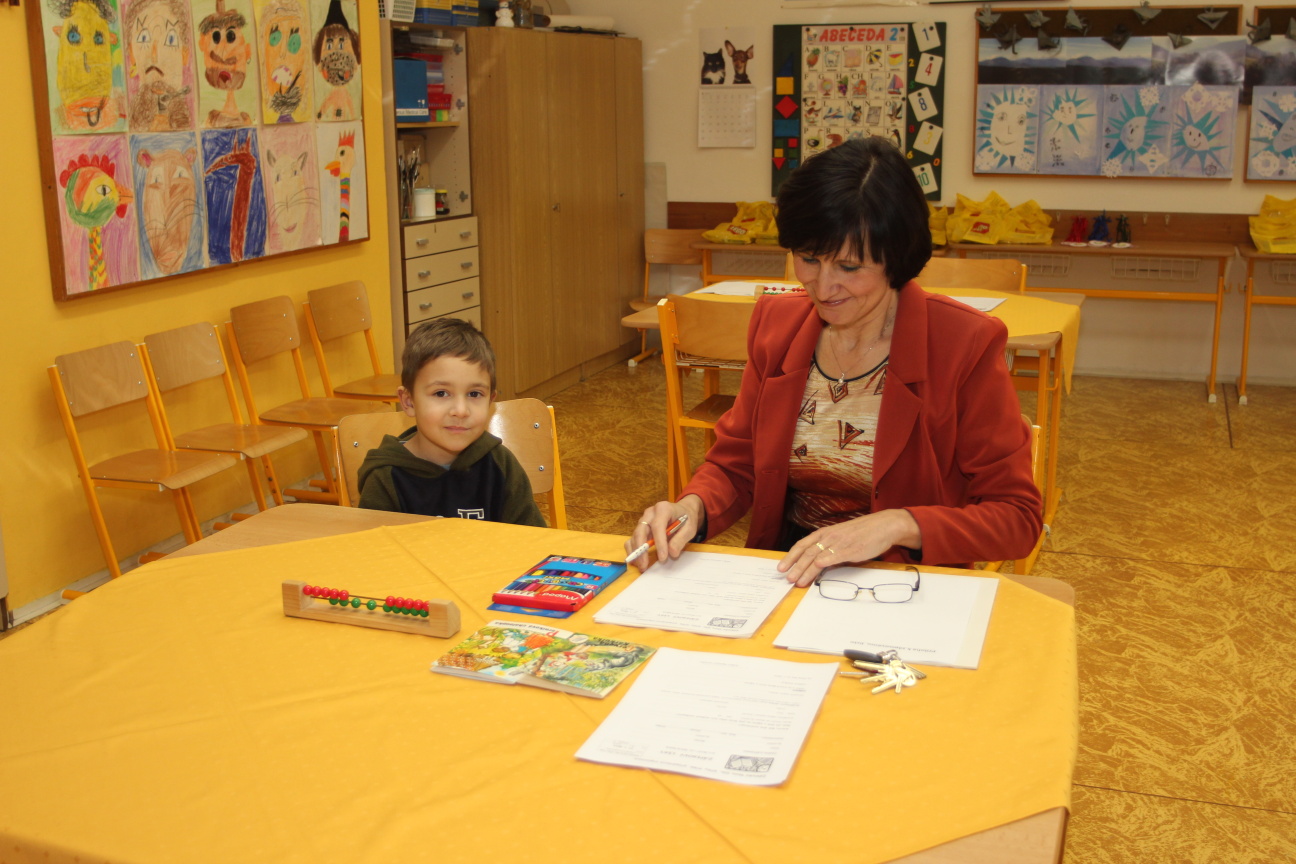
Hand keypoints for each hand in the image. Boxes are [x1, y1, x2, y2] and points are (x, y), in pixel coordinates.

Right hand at [625, 495, 704, 571]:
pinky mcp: (640, 527)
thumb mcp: (690, 528)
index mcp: (663, 509)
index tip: (662, 558)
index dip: (659, 543)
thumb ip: (681, 539)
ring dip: (636, 551)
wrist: (682, 511)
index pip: (658, 526)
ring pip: (635, 535)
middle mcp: (650, 513)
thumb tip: (672, 553)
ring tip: (641, 566)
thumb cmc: (686, 519)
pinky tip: (635, 560)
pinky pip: (633, 538)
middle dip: (641, 549)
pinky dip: (632, 549)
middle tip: (644, 565)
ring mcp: (643, 520)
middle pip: (641, 530)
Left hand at [777, 509, 920, 587]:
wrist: (883, 526)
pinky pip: (835, 556)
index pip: (803, 544)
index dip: (791, 556)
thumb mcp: (841, 537)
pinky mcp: (851, 549)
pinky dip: (824, 562)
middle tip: (786, 578)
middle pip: (807, 552)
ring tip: (798, 581)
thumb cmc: (862, 532)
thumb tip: (818, 564)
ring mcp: (839, 543)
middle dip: (795, 566)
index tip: (781, 566)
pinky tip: (817, 569)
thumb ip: (829, 549)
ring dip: (806, 570)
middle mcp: (829, 537)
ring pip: (817, 556)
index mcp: (825, 533)